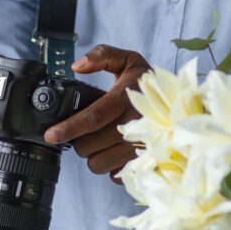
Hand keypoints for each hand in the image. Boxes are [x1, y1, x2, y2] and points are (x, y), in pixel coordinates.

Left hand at [42, 44, 150, 179]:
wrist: (179, 105)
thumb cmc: (147, 83)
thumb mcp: (128, 60)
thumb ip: (102, 55)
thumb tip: (77, 66)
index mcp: (127, 99)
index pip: (92, 118)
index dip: (68, 128)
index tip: (50, 135)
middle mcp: (135, 125)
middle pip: (89, 145)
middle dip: (78, 140)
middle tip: (83, 131)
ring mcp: (140, 148)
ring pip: (98, 164)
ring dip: (93, 154)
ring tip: (100, 140)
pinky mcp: (144, 164)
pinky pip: (113, 174)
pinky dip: (109, 165)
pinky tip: (114, 151)